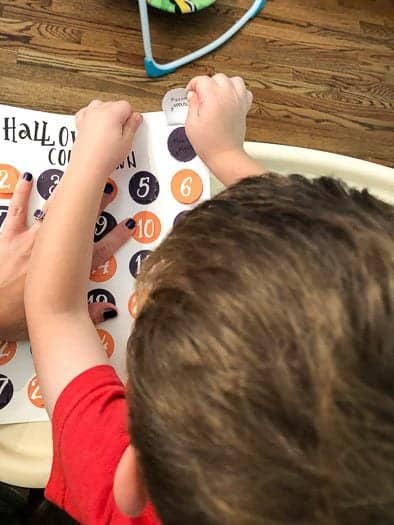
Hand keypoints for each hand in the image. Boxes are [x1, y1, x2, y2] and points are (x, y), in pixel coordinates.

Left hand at [0, 175, 131, 340]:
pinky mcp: (9, 236)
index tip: (130, 224)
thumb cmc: (16, 320)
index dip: (118, 236)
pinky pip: (18, 210)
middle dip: (96, 205)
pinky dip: (23, 194)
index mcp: (68, 273)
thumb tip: (110, 311)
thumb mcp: (58, 320)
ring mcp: (32, 241)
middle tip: (108, 190)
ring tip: (77, 180)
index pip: (101, 250)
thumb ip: (88, 314)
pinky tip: (29, 178)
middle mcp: (54, 251)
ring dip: (67, 195)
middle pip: (80, 224)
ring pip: (54, 212)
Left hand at [71, 100, 141, 176]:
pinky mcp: (80, 124)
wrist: (88, 166)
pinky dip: (93, 117)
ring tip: (111, 131)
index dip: (131, 117)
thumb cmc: (105, 156)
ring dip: (107, 115)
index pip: (127, 106)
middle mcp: (98, 110)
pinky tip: (98, 127)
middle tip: (123, 133)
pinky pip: (88, 113)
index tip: (132, 127)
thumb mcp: (127, 142)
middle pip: (114, 105)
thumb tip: (136, 117)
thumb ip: (133, 126)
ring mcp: (87, 116)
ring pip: (100, 106)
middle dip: (120, 116)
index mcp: (112, 112)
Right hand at [186, 74, 258, 184]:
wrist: (225, 155)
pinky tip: (229, 99)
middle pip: (217, 78)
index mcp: (212, 97)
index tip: (190, 93)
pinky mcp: (244, 108)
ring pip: (234, 80)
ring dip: (224, 84)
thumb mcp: (191, 124)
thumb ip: (192, 105)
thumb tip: (192, 96)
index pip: (201, 80)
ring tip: (215, 94)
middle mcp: (227, 95)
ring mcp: (238, 101)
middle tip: (200, 96)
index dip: (193, 85)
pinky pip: (245, 92)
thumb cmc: (209, 144)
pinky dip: (237, 92)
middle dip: (207, 84)